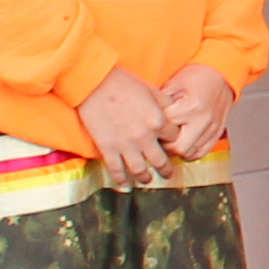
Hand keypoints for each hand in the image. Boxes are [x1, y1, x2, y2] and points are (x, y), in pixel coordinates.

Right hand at [80, 68, 174, 188]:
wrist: (95, 83)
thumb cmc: (124, 83)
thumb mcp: (152, 90)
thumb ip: (165, 105)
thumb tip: (173, 113)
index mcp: (158, 121)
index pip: (174, 139)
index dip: (174, 142)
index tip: (171, 146)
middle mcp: (144, 137)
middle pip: (160, 160)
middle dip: (166, 169)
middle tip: (168, 174)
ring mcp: (125, 145)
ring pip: (140, 170)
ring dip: (146, 178)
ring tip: (148, 180)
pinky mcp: (107, 148)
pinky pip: (117, 170)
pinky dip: (122, 180)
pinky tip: (125, 185)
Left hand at [156, 66, 238, 159]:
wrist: (220, 73)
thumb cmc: (195, 76)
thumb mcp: (172, 84)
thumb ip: (159, 103)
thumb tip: (143, 119)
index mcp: (192, 106)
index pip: (165, 129)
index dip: (153, 129)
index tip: (147, 127)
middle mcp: (204, 120)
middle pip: (179, 148)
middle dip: (165, 146)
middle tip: (158, 138)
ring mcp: (213, 127)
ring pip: (190, 153)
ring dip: (177, 151)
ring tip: (169, 141)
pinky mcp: (218, 132)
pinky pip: (202, 152)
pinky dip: (190, 152)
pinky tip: (183, 144)